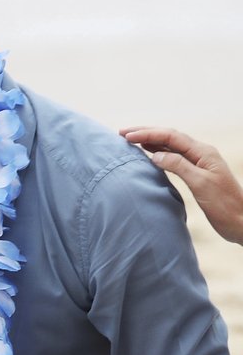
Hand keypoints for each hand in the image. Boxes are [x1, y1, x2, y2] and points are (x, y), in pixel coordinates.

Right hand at [120, 126, 242, 244]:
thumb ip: (179, 166)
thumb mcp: (201, 184)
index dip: (148, 134)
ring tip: (131, 140)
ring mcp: (198, 163)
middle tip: (122, 133)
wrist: (241, 221)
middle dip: (146, 133)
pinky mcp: (196, 174)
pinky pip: (174, 158)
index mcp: (203, 152)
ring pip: (171, 146)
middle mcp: (201, 154)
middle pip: (170, 137)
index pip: (171, 137)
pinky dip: (158, 153)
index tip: (127, 136)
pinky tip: (149, 155)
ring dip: (151, 141)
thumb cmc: (225, 205)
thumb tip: (155, 155)